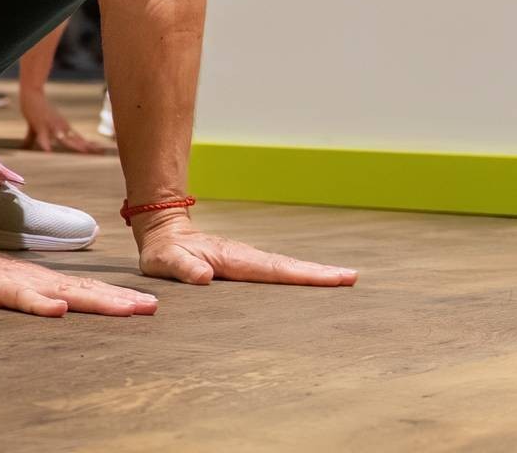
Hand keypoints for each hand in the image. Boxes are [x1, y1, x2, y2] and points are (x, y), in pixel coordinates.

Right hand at [0, 251, 157, 316]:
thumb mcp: (8, 288)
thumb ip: (33, 295)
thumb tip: (61, 305)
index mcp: (41, 281)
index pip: (85, 288)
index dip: (115, 296)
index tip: (146, 303)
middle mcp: (36, 280)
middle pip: (84, 290)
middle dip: (119, 299)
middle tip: (152, 306)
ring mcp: (17, 283)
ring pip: (62, 293)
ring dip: (95, 300)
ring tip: (126, 308)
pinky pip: (20, 298)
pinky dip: (41, 304)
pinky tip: (60, 310)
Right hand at [19, 98, 106, 153]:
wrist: (31, 94)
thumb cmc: (35, 111)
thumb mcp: (36, 128)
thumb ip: (33, 139)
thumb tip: (31, 148)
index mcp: (63, 128)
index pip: (78, 138)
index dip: (89, 145)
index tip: (101, 151)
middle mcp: (60, 128)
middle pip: (76, 140)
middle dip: (88, 147)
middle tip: (101, 152)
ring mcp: (51, 126)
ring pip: (64, 139)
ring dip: (74, 146)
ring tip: (84, 152)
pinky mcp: (40, 125)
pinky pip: (42, 136)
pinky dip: (45, 143)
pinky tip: (47, 151)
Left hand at [134, 211, 356, 285]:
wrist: (163, 232)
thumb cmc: (163, 252)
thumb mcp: (164, 261)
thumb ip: (182, 266)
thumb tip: (203, 276)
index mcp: (233, 258)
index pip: (274, 269)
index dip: (304, 274)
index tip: (335, 277)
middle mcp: (246, 257)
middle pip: (288, 266)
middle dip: (320, 273)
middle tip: (353, 278)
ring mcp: (248, 260)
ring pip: (285, 267)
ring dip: (314, 273)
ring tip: (345, 279)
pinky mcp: (246, 265)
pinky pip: (276, 272)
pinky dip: (298, 276)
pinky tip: (313, 283)